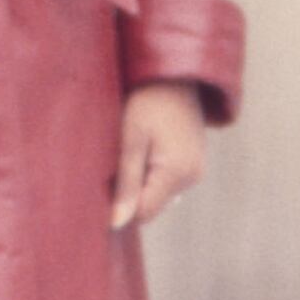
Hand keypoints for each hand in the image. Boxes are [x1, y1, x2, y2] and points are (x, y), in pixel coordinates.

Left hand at [109, 82, 208, 230]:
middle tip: (115, 160)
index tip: (103, 182)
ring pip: (158, 195)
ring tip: (130, 151)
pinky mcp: (193, 163)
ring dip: (139, 182)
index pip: (143, 214)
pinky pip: (167, 182)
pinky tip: (143, 149)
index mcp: (177, 173)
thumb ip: (126, 183)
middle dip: (129, 192)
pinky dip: (150, 174)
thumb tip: (117, 224)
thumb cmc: (146, 102)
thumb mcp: (130, 140)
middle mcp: (193, 177)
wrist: (174, 75)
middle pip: (151, 206)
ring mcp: (196, 171)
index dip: (119, 205)